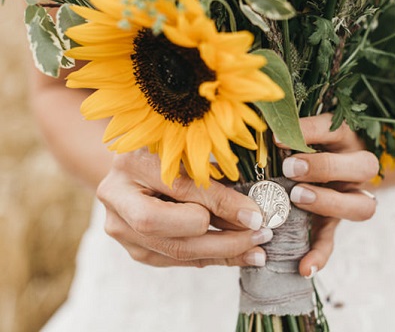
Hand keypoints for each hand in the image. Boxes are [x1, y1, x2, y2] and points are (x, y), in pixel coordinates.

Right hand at [97, 148, 272, 267]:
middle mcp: (118, 200)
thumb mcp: (188, 152)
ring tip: (257, 250)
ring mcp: (121, 229)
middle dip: (224, 240)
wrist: (132, 166)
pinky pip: (178, 259)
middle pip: (173, 234)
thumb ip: (213, 176)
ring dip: (224, 253)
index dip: (221, 205)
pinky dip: (212, 258)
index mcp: (131, 163)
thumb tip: (251, 210)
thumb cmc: (167, 150)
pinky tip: (239, 254)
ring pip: (178, 252)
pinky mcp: (135, 248)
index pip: (182, 191)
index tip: (255, 214)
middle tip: (261, 235)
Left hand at [276, 113, 378, 276]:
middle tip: (291, 169)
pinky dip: (319, 256)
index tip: (276, 138)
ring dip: (330, 202)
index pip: (335, 129)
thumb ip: (282, 132)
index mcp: (343, 139)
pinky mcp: (332, 225)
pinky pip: (332, 242)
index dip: (309, 131)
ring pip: (362, 205)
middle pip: (365, 166)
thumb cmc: (293, 146)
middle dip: (326, 167)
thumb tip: (259, 128)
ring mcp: (348, 198)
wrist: (304, 170)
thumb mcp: (292, 134)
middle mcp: (354, 168)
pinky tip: (303, 267)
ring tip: (298, 199)